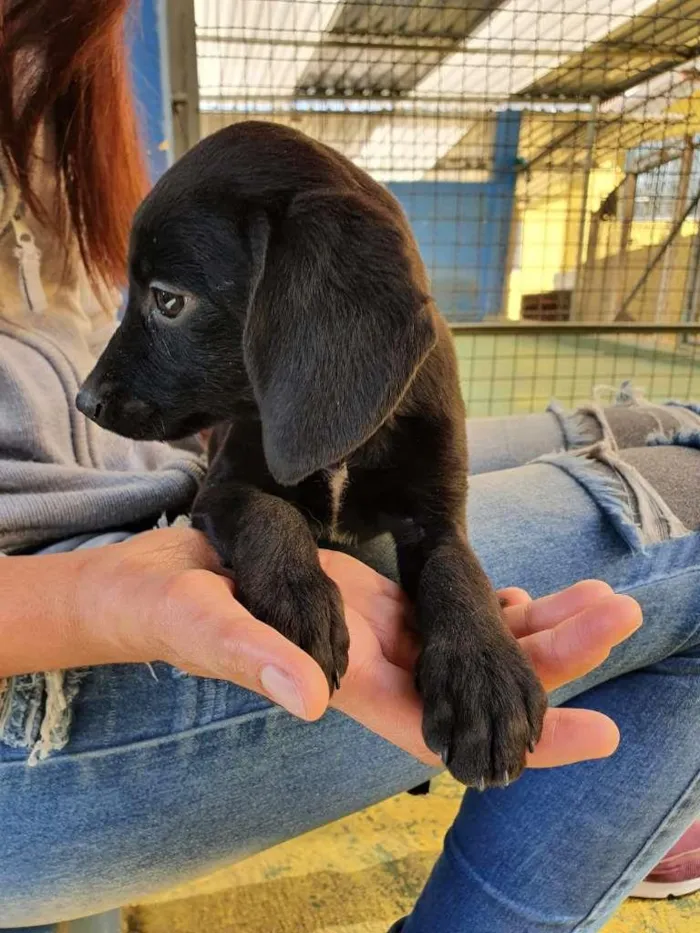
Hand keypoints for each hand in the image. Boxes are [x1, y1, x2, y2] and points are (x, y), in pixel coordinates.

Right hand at [81, 527, 640, 770]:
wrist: (156, 585)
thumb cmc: (170, 612)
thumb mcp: (206, 627)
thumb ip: (256, 658)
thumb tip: (313, 698)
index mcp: (342, 683)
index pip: (444, 723)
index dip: (520, 738)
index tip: (597, 733)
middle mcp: (371, 668)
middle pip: (475, 681)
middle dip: (551, 658)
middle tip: (618, 616)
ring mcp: (372, 636)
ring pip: (466, 644)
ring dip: (529, 628)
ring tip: (595, 600)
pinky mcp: (364, 604)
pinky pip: (437, 612)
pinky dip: (480, 607)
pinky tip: (516, 597)